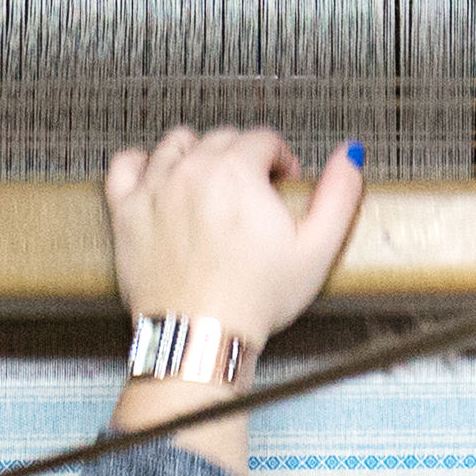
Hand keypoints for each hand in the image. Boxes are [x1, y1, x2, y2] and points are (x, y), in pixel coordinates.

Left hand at [104, 125, 366, 343]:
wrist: (200, 337)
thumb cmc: (254, 299)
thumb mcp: (317, 249)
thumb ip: (339, 194)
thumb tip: (349, 154)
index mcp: (236, 170)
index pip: (263, 138)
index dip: (280, 159)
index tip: (282, 182)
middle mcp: (191, 170)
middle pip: (221, 138)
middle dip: (242, 158)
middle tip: (252, 193)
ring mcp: (153, 188)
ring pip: (176, 144)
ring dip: (198, 155)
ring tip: (210, 185)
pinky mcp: (126, 211)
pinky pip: (126, 163)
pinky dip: (142, 164)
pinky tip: (158, 180)